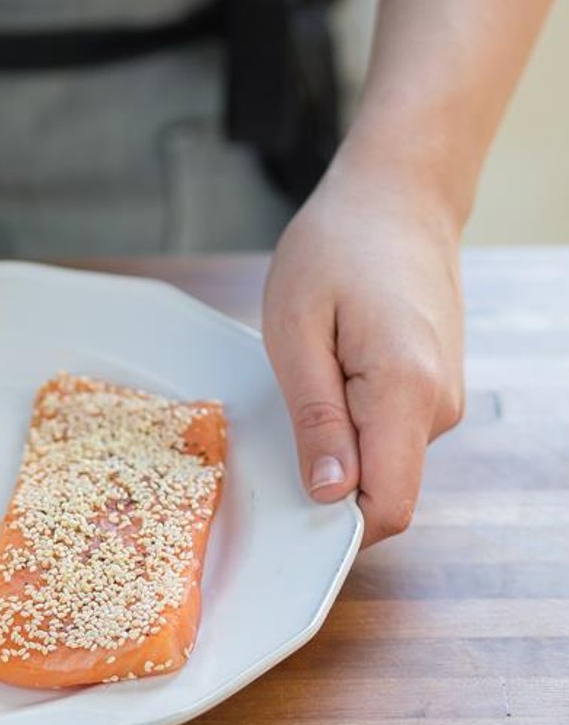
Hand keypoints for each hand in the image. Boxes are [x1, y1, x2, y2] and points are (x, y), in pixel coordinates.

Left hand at [263, 162, 464, 545]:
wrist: (397, 197)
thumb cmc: (336, 248)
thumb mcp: (295, 331)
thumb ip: (316, 418)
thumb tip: (330, 496)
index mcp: (406, 393)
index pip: (388, 508)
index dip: (336, 527)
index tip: (283, 508)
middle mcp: (440, 407)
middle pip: (382, 490)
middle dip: (325, 477)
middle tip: (280, 411)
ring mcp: (444, 400)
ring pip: (382, 462)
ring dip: (335, 441)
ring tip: (308, 370)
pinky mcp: (434, 391)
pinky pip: (387, 434)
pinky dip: (350, 420)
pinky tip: (329, 370)